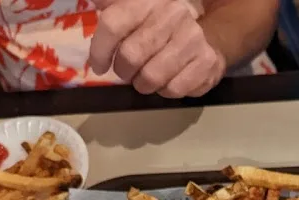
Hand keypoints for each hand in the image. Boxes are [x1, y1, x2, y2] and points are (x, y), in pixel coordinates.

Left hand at [89, 0, 225, 97]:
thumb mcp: (134, 6)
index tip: (99, 65)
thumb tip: (92, 1)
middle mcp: (172, 14)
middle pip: (131, 55)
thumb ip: (111, 4)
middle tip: (127, 72)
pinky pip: (174, 89)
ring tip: (146, 78)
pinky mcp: (206, 62)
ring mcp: (192, 38)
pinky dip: (165, 91)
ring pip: (152, 77)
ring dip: (143, 84)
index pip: (113, 25)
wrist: (206, 34)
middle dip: (124, 71)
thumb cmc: (160, 24)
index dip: (100, 51)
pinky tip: (167, 81)